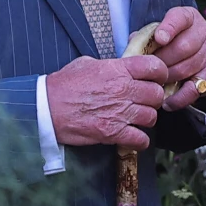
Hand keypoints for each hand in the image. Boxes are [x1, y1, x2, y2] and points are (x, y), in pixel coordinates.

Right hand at [45, 55, 169, 149]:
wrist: (46, 107)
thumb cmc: (63, 85)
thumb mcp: (87, 64)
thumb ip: (110, 66)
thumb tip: (122, 68)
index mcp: (118, 69)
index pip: (154, 67)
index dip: (160, 73)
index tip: (157, 78)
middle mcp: (123, 89)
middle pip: (157, 94)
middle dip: (153, 98)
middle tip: (145, 101)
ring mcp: (120, 112)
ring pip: (152, 117)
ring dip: (146, 119)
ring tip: (136, 119)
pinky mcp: (113, 132)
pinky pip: (141, 139)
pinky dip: (140, 141)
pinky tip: (133, 137)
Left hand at [152, 6, 205, 110]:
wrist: (194, 54)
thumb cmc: (170, 42)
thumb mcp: (159, 33)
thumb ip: (146, 37)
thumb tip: (133, 45)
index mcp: (188, 17)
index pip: (180, 18)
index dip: (169, 28)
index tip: (159, 38)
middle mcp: (203, 32)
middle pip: (183, 47)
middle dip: (162, 61)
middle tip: (148, 70)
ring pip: (186, 68)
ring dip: (167, 78)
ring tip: (153, 83)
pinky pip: (194, 89)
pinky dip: (179, 98)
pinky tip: (166, 101)